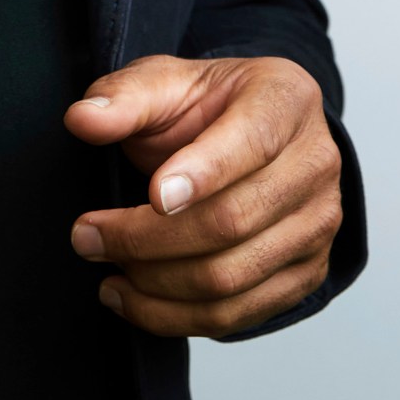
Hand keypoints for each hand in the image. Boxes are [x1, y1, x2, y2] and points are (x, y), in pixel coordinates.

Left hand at [63, 54, 341, 337]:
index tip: (152, 197)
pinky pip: (238, 314)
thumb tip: (82, 120)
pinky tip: (132, 297)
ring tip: (105, 270)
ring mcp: (317, 225)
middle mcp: (315, 164)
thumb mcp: (163, 82)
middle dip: (147, 238)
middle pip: (233, 221)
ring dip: (154, 284)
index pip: (253, 142)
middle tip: (86, 236)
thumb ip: (123, 98)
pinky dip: (175, 316)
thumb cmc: (205, 107)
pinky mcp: (305, 274)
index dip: (203, 173)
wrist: (246, 133)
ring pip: (231, 277)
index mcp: (285, 100)